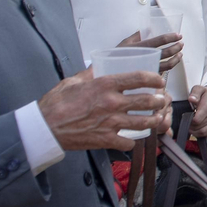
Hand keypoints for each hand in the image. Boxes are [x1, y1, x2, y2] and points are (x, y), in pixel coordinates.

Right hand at [38, 68, 170, 151]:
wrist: (45, 127)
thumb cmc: (56, 102)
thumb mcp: (74, 80)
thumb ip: (92, 73)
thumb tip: (102, 64)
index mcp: (105, 85)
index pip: (139, 78)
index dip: (154, 78)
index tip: (159, 81)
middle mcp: (112, 103)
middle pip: (147, 101)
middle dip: (159, 100)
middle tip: (161, 100)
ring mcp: (111, 123)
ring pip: (144, 123)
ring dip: (154, 120)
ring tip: (156, 118)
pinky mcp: (106, 139)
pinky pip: (129, 142)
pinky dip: (132, 141)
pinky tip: (131, 137)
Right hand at [117, 30, 181, 73]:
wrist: (108, 73)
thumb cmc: (116, 57)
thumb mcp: (125, 43)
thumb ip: (137, 35)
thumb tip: (148, 28)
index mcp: (139, 47)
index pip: (158, 41)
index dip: (170, 38)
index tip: (178, 35)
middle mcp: (144, 58)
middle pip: (166, 53)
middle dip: (176, 48)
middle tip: (181, 44)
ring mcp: (147, 68)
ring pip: (167, 65)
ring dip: (176, 58)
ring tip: (180, 53)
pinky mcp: (148, 76)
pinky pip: (162, 72)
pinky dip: (170, 66)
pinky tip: (173, 62)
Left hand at [188, 85, 206, 139]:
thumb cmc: (206, 94)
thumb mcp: (199, 89)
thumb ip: (195, 93)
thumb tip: (192, 99)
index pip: (197, 120)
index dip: (189, 121)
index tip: (186, 117)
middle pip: (199, 129)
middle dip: (191, 128)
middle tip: (187, 123)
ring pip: (204, 134)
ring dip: (195, 133)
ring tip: (191, 127)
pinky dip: (203, 136)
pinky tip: (198, 130)